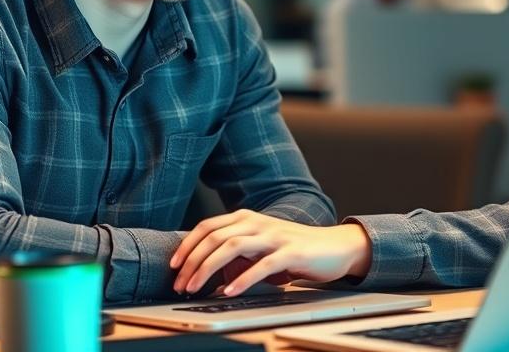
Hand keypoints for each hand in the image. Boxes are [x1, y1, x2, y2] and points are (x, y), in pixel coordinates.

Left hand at [169, 209, 372, 296]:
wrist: (334, 247)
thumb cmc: (294, 248)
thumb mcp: (260, 245)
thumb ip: (237, 252)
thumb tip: (207, 271)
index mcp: (247, 218)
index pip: (208, 227)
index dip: (187, 245)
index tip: (174, 265)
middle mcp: (257, 223)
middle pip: (214, 237)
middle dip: (192, 261)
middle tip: (181, 284)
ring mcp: (274, 236)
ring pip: (232, 247)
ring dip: (208, 269)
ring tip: (196, 288)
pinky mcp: (290, 252)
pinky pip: (261, 265)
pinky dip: (242, 279)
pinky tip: (229, 291)